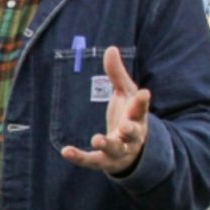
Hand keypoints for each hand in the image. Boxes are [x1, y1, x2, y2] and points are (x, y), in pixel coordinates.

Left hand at [61, 46, 149, 175]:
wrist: (131, 151)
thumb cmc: (128, 117)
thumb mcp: (125, 94)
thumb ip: (117, 74)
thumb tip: (111, 48)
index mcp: (137, 118)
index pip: (141, 110)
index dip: (142, 102)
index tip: (144, 93)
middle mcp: (131, 136)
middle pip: (134, 134)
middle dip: (131, 130)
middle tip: (126, 127)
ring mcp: (119, 151)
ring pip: (115, 150)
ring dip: (107, 144)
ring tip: (97, 139)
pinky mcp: (104, 161)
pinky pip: (92, 161)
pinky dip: (79, 157)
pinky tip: (66, 151)